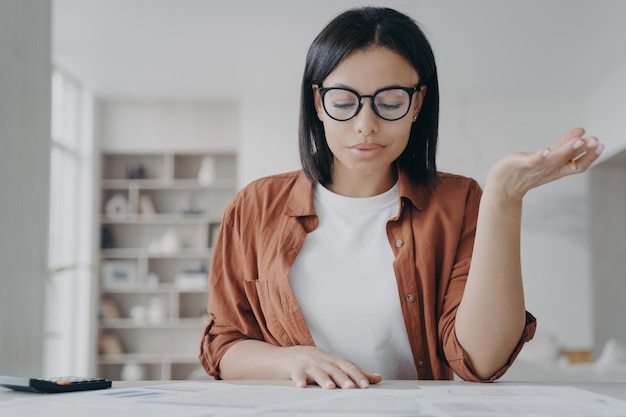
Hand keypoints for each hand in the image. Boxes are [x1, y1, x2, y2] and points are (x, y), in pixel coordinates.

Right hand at [286, 346, 382, 388]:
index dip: (357, 375)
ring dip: (323, 379)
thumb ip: (357, 372)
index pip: (349, 367)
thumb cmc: (319, 362)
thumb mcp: (338, 365)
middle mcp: (324, 361)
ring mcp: (310, 364)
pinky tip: (301, 385)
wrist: (292, 355)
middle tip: (350, 387)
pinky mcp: (296, 369)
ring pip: (317, 372)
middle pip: (334, 370)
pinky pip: (297, 374)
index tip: (366, 384)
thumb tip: (378, 378)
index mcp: (335, 361)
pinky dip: (299, 379)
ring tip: (330, 387)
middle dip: (343, 378)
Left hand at [485, 127, 604, 200]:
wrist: (503, 185)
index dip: (590, 155)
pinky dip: (538, 156)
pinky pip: (531, 161)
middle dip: (583, 151)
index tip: (600, 144)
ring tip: (578, 141)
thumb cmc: (525, 171)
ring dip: (566, 150)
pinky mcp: (521, 164)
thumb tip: (581, 131)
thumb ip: (562, 145)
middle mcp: (549, 168)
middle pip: (569, 160)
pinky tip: (545, 151)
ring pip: (554, 159)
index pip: (578, 163)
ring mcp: (535, 167)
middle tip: (595, 141)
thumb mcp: (548, 157)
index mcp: (557, 168)